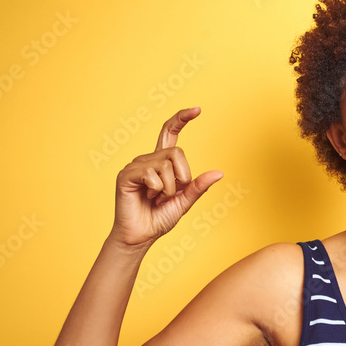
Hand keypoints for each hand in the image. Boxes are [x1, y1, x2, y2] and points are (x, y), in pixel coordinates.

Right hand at [108, 107, 222, 249]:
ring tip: (156, 199)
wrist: (141, 236)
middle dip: (182, 178)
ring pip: (165, 165)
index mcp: (162, 163)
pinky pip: (151, 174)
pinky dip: (156, 189)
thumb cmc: (159, 219)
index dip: (181, 119)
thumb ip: (198, 186)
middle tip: (169, 195)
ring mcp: (136, 165)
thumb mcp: (185, 201)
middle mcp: (148, 159)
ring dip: (168, 189)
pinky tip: (148, 197)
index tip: (197, 110)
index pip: (170, 133)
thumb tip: (219, 172)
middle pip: (177, 153)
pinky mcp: (126, 175)